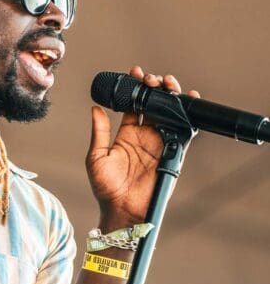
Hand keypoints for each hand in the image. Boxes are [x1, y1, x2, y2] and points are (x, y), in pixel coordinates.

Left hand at [86, 65, 199, 225]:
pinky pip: (184, 133)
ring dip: (171, 97)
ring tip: (168, 84)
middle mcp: (145, 136)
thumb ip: (99, 132)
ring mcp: (160, 144)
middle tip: (153, 79)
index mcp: (126, 134)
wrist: (122, 210)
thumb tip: (95, 108)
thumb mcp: (96, 157)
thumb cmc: (105, 188)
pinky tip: (188, 101)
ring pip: (169, 114)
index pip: (134, 105)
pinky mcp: (172, 154)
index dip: (136, 88)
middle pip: (154, 105)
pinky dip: (188, 117)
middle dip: (155, 88)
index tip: (135, 74)